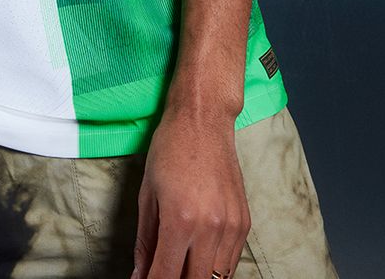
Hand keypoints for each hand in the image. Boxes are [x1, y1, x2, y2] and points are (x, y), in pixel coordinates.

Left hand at [131, 104, 249, 278]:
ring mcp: (231, 227)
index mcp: (180, 220)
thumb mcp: (147, 194)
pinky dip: (213, 266)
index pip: (166, 277)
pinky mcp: (244, 223)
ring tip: (180, 263)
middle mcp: (210, 228)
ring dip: (196, 276)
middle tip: (163, 273)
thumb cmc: (170, 150)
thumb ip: (145, 241)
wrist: (203, 121)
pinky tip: (198, 254)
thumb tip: (139, 276)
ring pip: (217, 278)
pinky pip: (230, 262)